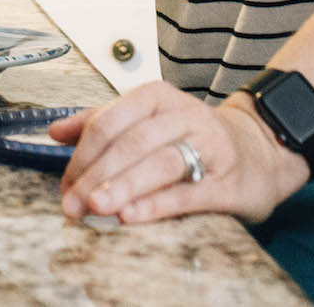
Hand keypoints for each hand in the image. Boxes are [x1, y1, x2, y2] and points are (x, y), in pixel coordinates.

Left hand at [49, 82, 310, 224]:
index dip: (82, 155)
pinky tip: (133, 215)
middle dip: (97, 176)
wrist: (259, 151)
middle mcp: (184, 115)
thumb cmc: (193, 137)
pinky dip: (158, 204)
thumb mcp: (147, 120)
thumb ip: (101, 122)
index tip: (65, 184)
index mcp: (157, 97)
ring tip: (97, 208)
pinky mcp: (228, 181)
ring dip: (124, 186)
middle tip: (73, 204)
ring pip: (160, 162)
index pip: (110, 121)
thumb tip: (54, 131)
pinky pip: (190, 192)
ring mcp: (209, 146)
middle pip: (132, 142)